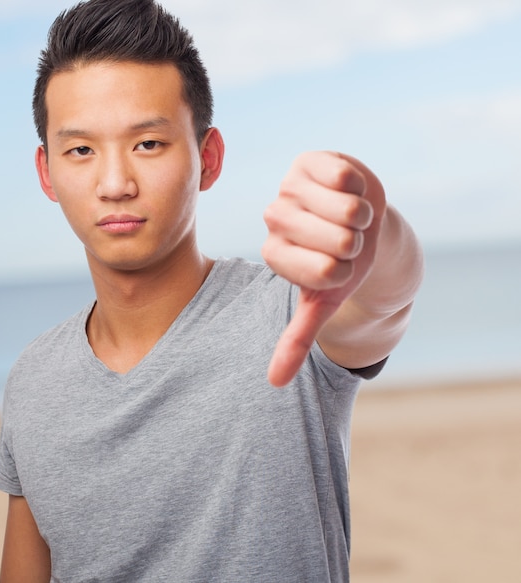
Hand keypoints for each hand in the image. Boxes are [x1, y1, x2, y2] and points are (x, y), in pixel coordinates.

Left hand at [261, 151, 385, 386]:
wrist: (359, 222)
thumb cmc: (339, 262)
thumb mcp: (321, 302)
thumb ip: (297, 339)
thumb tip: (274, 383)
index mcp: (274, 254)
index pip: (324, 273)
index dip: (347, 271)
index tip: (337, 264)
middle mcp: (273, 219)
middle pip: (339, 242)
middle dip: (357, 245)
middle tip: (345, 238)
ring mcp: (288, 186)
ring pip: (348, 211)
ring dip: (363, 218)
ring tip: (350, 216)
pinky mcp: (308, 161)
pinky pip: (345, 178)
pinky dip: (361, 189)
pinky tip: (348, 191)